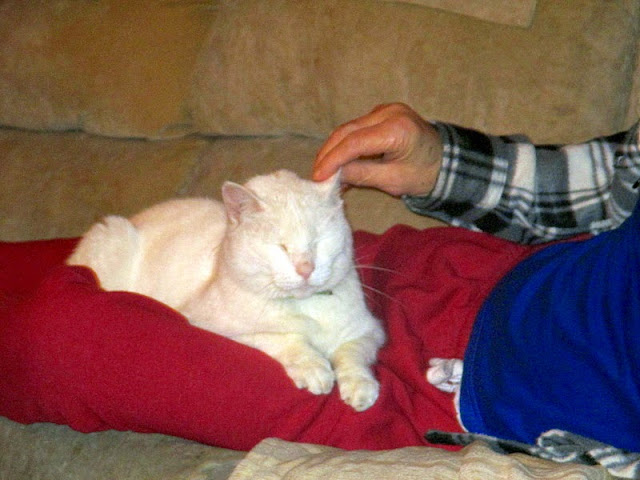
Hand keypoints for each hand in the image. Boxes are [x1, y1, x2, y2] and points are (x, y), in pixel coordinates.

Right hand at [312, 103, 442, 196]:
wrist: (446, 162)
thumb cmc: (424, 174)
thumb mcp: (393, 181)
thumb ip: (361, 175)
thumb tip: (333, 175)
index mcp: (397, 129)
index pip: (354, 142)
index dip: (332, 160)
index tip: (318, 177)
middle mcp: (390, 113)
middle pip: (348, 131)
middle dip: (328, 153)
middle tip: (316, 175)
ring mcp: (386, 110)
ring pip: (349, 128)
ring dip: (335, 149)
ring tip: (325, 172)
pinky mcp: (383, 113)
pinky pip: (358, 128)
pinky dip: (346, 145)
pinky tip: (339, 163)